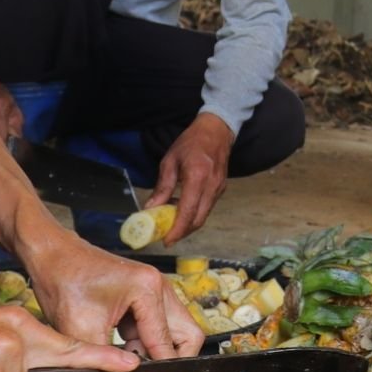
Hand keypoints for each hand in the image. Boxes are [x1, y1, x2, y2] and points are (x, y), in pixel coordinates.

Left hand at [27, 231, 203, 358]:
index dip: (160, 369)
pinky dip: (146, 342)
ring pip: (175, 331)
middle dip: (172, 359)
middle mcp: (159, 286)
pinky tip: (123, 351)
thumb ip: (104, 359)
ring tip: (129, 364)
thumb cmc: (64, 281)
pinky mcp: (147, 294)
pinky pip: (159, 325)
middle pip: (188, 335)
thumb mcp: (80, 328)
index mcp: (148, 289)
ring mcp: (155, 289)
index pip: (167, 342)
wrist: (53, 255)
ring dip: (157, 351)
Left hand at [151, 114, 234, 240]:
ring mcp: (219, 189)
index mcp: (197, 177)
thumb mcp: (170, 161)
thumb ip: (162, 187)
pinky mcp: (221, 190)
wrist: (217, 130)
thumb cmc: (191, 142)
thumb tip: (150, 209)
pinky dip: (194, 214)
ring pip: (204, 216)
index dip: (177, 230)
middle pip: (198, 220)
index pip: (188, 211)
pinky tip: (183, 209)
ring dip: (188, 224)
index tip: (166, 241)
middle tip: (166, 236)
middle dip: (182, 232)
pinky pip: (207, 208)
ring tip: (172, 224)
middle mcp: (211, 186)